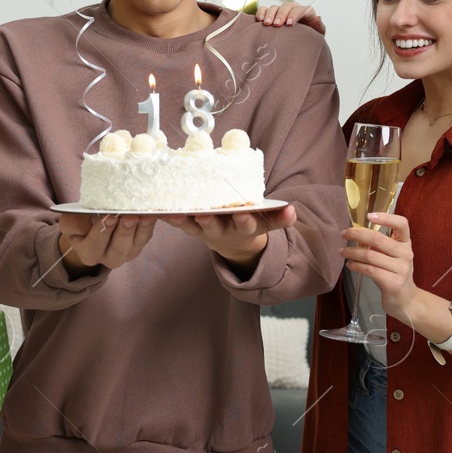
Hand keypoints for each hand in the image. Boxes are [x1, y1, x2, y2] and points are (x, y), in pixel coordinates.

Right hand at [57, 212, 156, 275]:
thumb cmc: (80, 223)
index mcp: (89, 254)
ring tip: (146, 215)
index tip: (109, 217)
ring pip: (136, 244)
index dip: (103, 231)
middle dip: (125, 231)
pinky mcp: (139, 245)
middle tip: (129, 216)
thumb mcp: (70, 222)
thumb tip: (91, 215)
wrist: (91, 226)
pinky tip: (154, 212)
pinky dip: (151, 225)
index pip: (96, 244)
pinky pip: (147, 236)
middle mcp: (109, 258)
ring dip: (142, 229)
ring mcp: (127, 253)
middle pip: (119, 248)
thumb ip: (74, 221)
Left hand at [161, 205, 296, 271]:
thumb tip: (293, 210)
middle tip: (204, 214)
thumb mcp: (266, 222)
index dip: (245, 220)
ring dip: (184, 219)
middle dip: (211, 221)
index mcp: (243, 228)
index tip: (243, 213)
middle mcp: (223, 231)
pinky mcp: (190, 227)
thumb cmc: (249, 222)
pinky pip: (178, 222)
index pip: (246, 225)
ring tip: (174, 212)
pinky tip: (158, 209)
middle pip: (216, 227)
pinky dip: (169, 217)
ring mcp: (205, 230)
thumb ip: (279, 217)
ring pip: (193, 226)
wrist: (233, 242)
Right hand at [255, 3, 324, 35]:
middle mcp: (293, 10)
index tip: (290, 24)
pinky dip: (261, 12)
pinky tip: (260, 20)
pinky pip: (264, 9)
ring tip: (267, 24)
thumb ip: (319, 27)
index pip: (301, 9)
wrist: (299, 45)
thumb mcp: (317, 35)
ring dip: (270, 14)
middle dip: (281, 14)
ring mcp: (281, 11)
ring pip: (275, 7)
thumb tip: (318, 18)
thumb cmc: (308, 39)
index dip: (295, 15)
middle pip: (287, 6)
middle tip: (277, 25)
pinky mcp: (271, 15)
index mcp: (306, 13)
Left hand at [341, 212, 418, 320]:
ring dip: (352, 252)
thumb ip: (380, 244)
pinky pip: (370, 270)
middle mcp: (406, 254)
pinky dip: (356, 266)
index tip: (369, 216)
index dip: (386, 217)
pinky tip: (350, 265)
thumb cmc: (394, 272)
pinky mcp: (393, 283)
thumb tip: (355, 231)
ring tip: (342, 252)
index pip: (402, 224)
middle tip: (343, 233)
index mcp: (406, 243)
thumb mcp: (392, 255)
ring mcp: (401, 269)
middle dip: (357, 234)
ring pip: (370, 255)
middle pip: (378, 238)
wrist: (405, 299)